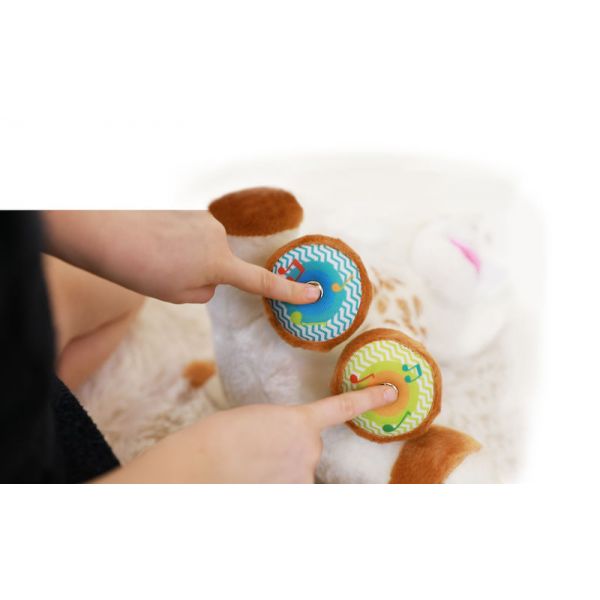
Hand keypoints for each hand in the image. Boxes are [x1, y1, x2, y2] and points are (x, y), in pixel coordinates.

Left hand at [43, 210, 320, 303]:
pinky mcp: (188, 207)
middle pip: (221, 264)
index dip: (290, 291)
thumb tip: (211, 276)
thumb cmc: (140, 268)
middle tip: (166, 273)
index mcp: (219, 262)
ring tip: (155, 254)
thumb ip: (205, 289)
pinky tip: (155, 238)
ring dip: (187, 255)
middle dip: (201, 273)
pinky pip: (192, 231)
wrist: (103, 228)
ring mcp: (203, 217)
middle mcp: (218, 235)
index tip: (315, 294)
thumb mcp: (178, 295)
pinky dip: (178, 239)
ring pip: (205, 248)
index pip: (262, 282)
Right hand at [96, 385, 397, 482]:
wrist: (200, 464)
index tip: (391, 391)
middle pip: (309, 449)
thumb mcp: (256, 420)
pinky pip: (291, 487)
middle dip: (290, 451)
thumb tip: (284, 446)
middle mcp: (309, 449)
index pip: (341, 408)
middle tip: (256, 451)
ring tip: (250, 467)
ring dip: (280, 470)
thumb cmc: (220, 436)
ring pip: (298, 472)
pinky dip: (276, 483)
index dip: (368, 399)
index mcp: (298, 420)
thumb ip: (281, 429)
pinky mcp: (292, 494)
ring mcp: (302, 475)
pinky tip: (254, 478)